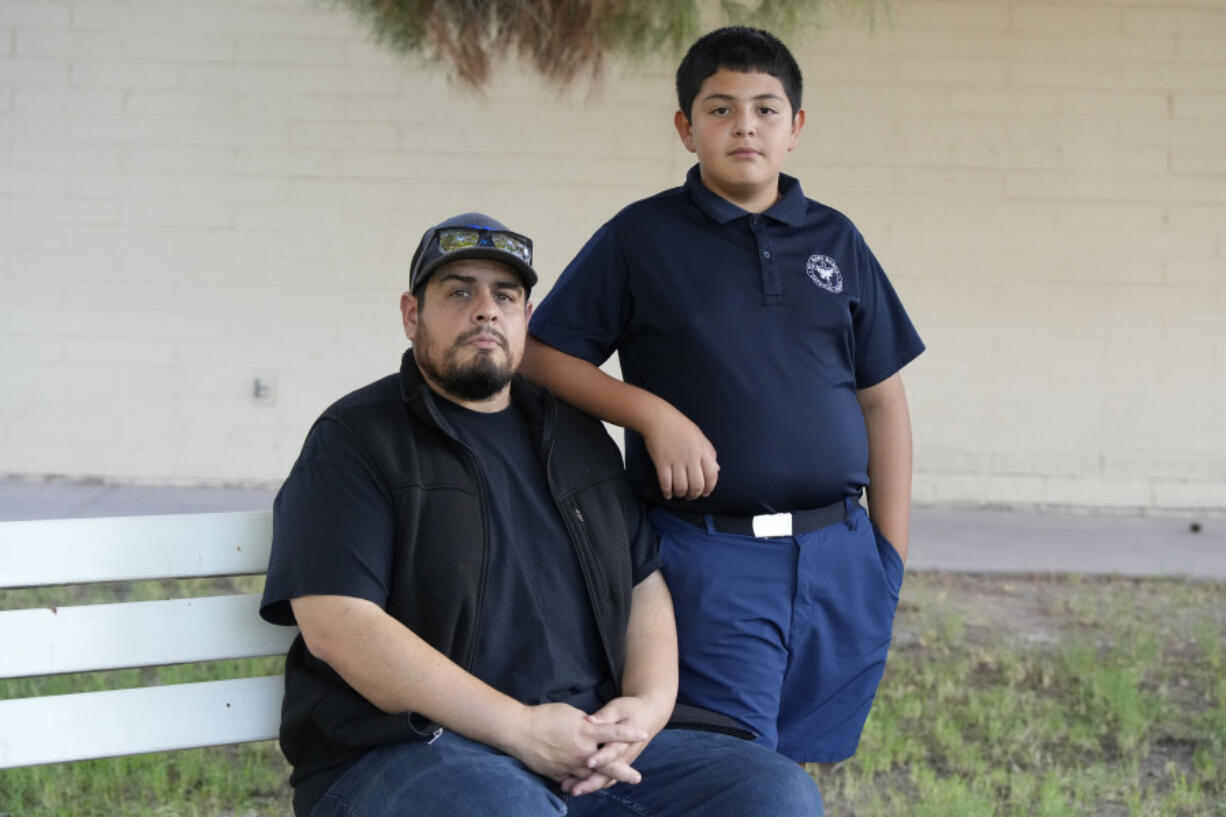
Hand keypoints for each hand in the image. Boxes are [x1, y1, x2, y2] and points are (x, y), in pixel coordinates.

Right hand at [508, 702, 648, 784]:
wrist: (520, 731)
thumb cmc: (544, 716)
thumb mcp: (570, 713)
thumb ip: (585, 723)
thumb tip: (593, 727)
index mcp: (586, 733)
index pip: (613, 733)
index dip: (629, 734)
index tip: (643, 735)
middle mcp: (582, 752)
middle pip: (608, 765)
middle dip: (624, 772)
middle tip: (637, 778)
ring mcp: (570, 766)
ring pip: (591, 777)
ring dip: (604, 782)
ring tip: (614, 785)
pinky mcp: (558, 774)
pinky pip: (573, 781)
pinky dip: (580, 783)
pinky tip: (586, 787)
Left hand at [562, 696, 666, 795]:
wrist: (649, 716)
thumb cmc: (631, 709)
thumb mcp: (619, 708)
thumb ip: (605, 716)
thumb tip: (589, 720)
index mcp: (627, 740)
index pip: (613, 751)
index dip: (602, 758)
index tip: (588, 763)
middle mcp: (625, 755)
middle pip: (609, 773)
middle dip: (591, 782)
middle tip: (575, 789)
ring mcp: (622, 763)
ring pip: (606, 779)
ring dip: (590, 786)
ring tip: (571, 791)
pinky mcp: (618, 765)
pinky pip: (606, 778)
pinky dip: (592, 783)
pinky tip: (576, 786)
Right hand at [642, 407, 718, 499]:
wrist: (659, 418)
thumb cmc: (681, 427)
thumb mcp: (700, 437)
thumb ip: (710, 454)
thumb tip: (717, 470)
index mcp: (703, 451)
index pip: (712, 476)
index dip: (709, 488)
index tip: (705, 492)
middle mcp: (691, 457)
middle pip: (697, 485)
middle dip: (695, 495)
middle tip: (691, 495)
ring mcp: (676, 460)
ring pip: (681, 487)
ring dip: (681, 494)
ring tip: (680, 494)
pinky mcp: (662, 462)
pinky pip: (666, 483)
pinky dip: (667, 492)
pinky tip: (668, 493)